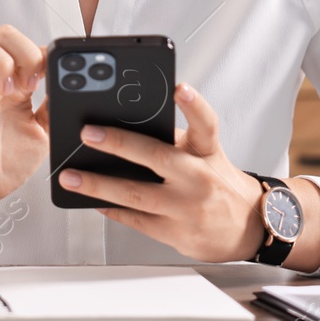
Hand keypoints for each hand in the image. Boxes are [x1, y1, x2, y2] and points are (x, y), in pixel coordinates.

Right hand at [0, 25, 49, 219]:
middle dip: (22, 52)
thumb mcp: (43, 134)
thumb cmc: (3, 165)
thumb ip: (54, 109)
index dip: (41, 54)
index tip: (49, 77)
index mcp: (14, 87)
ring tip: (6, 90)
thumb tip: (71, 86)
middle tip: (30, 84)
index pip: (27, 46)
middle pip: (2, 36)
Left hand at [56, 82, 265, 261]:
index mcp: (207, 152)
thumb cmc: (217, 183)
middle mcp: (199, 178)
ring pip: (136, 195)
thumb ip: (173, 140)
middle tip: (88, 133)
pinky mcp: (176, 232)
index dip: (193, 104)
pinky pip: (135, 219)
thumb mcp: (205, 154)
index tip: (179, 88)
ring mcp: (187, 208)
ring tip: (71, 176)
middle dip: (118, 143)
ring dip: (98, 185)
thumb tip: (124, 125)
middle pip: (157, 157)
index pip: (205, 123)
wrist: (248, 228)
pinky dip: (110, 208)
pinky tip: (90, 199)